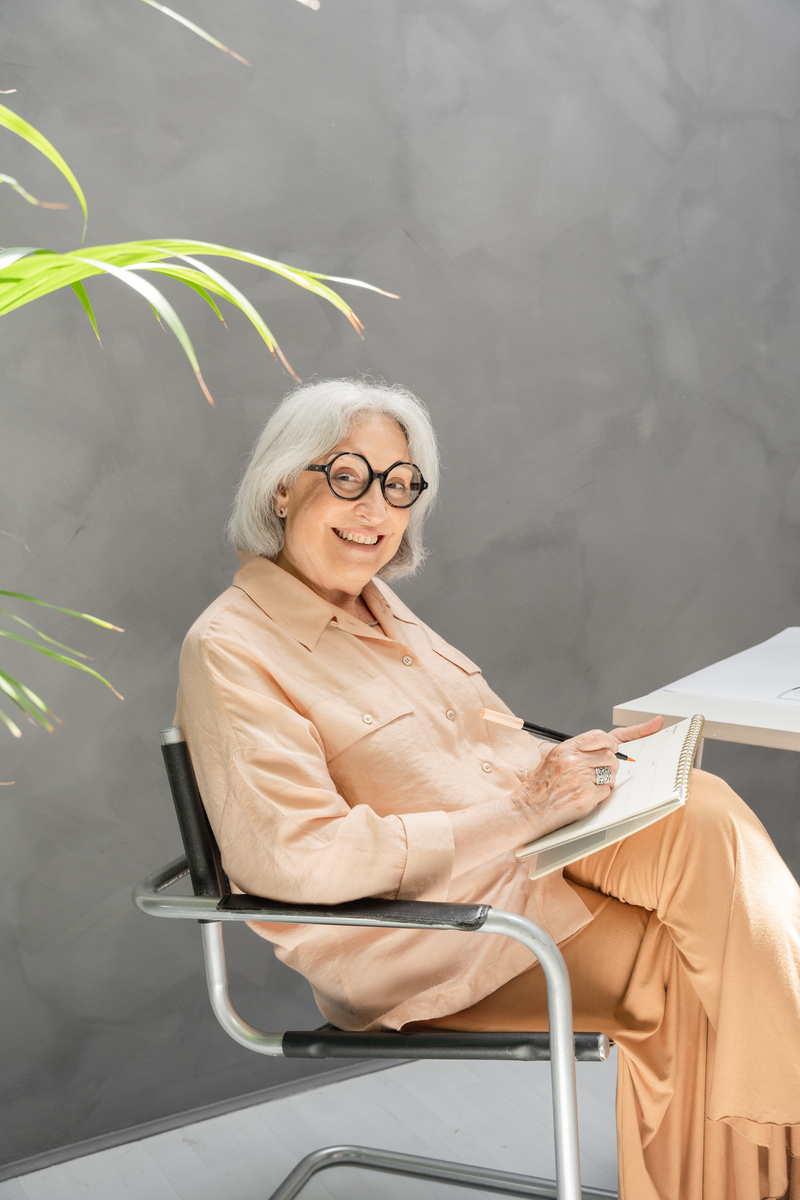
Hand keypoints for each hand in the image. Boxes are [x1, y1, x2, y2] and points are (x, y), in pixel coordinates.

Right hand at [512, 714, 663, 840]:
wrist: (526, 810)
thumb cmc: (540, 787)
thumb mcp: (553, 760)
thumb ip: (576, 751)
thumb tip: (608, 749)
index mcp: (566, 748)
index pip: (603, 735)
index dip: (634, 731)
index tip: (656, 724)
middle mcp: (573, 759)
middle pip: (612, 756)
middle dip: (610, 767)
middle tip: (597, 775)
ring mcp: (579, 777)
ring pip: (611, 774)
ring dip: (605, 782)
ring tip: (585, 788)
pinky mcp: (585, 796)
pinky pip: (606, 793)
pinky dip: (599, 797)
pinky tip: (583, 799)